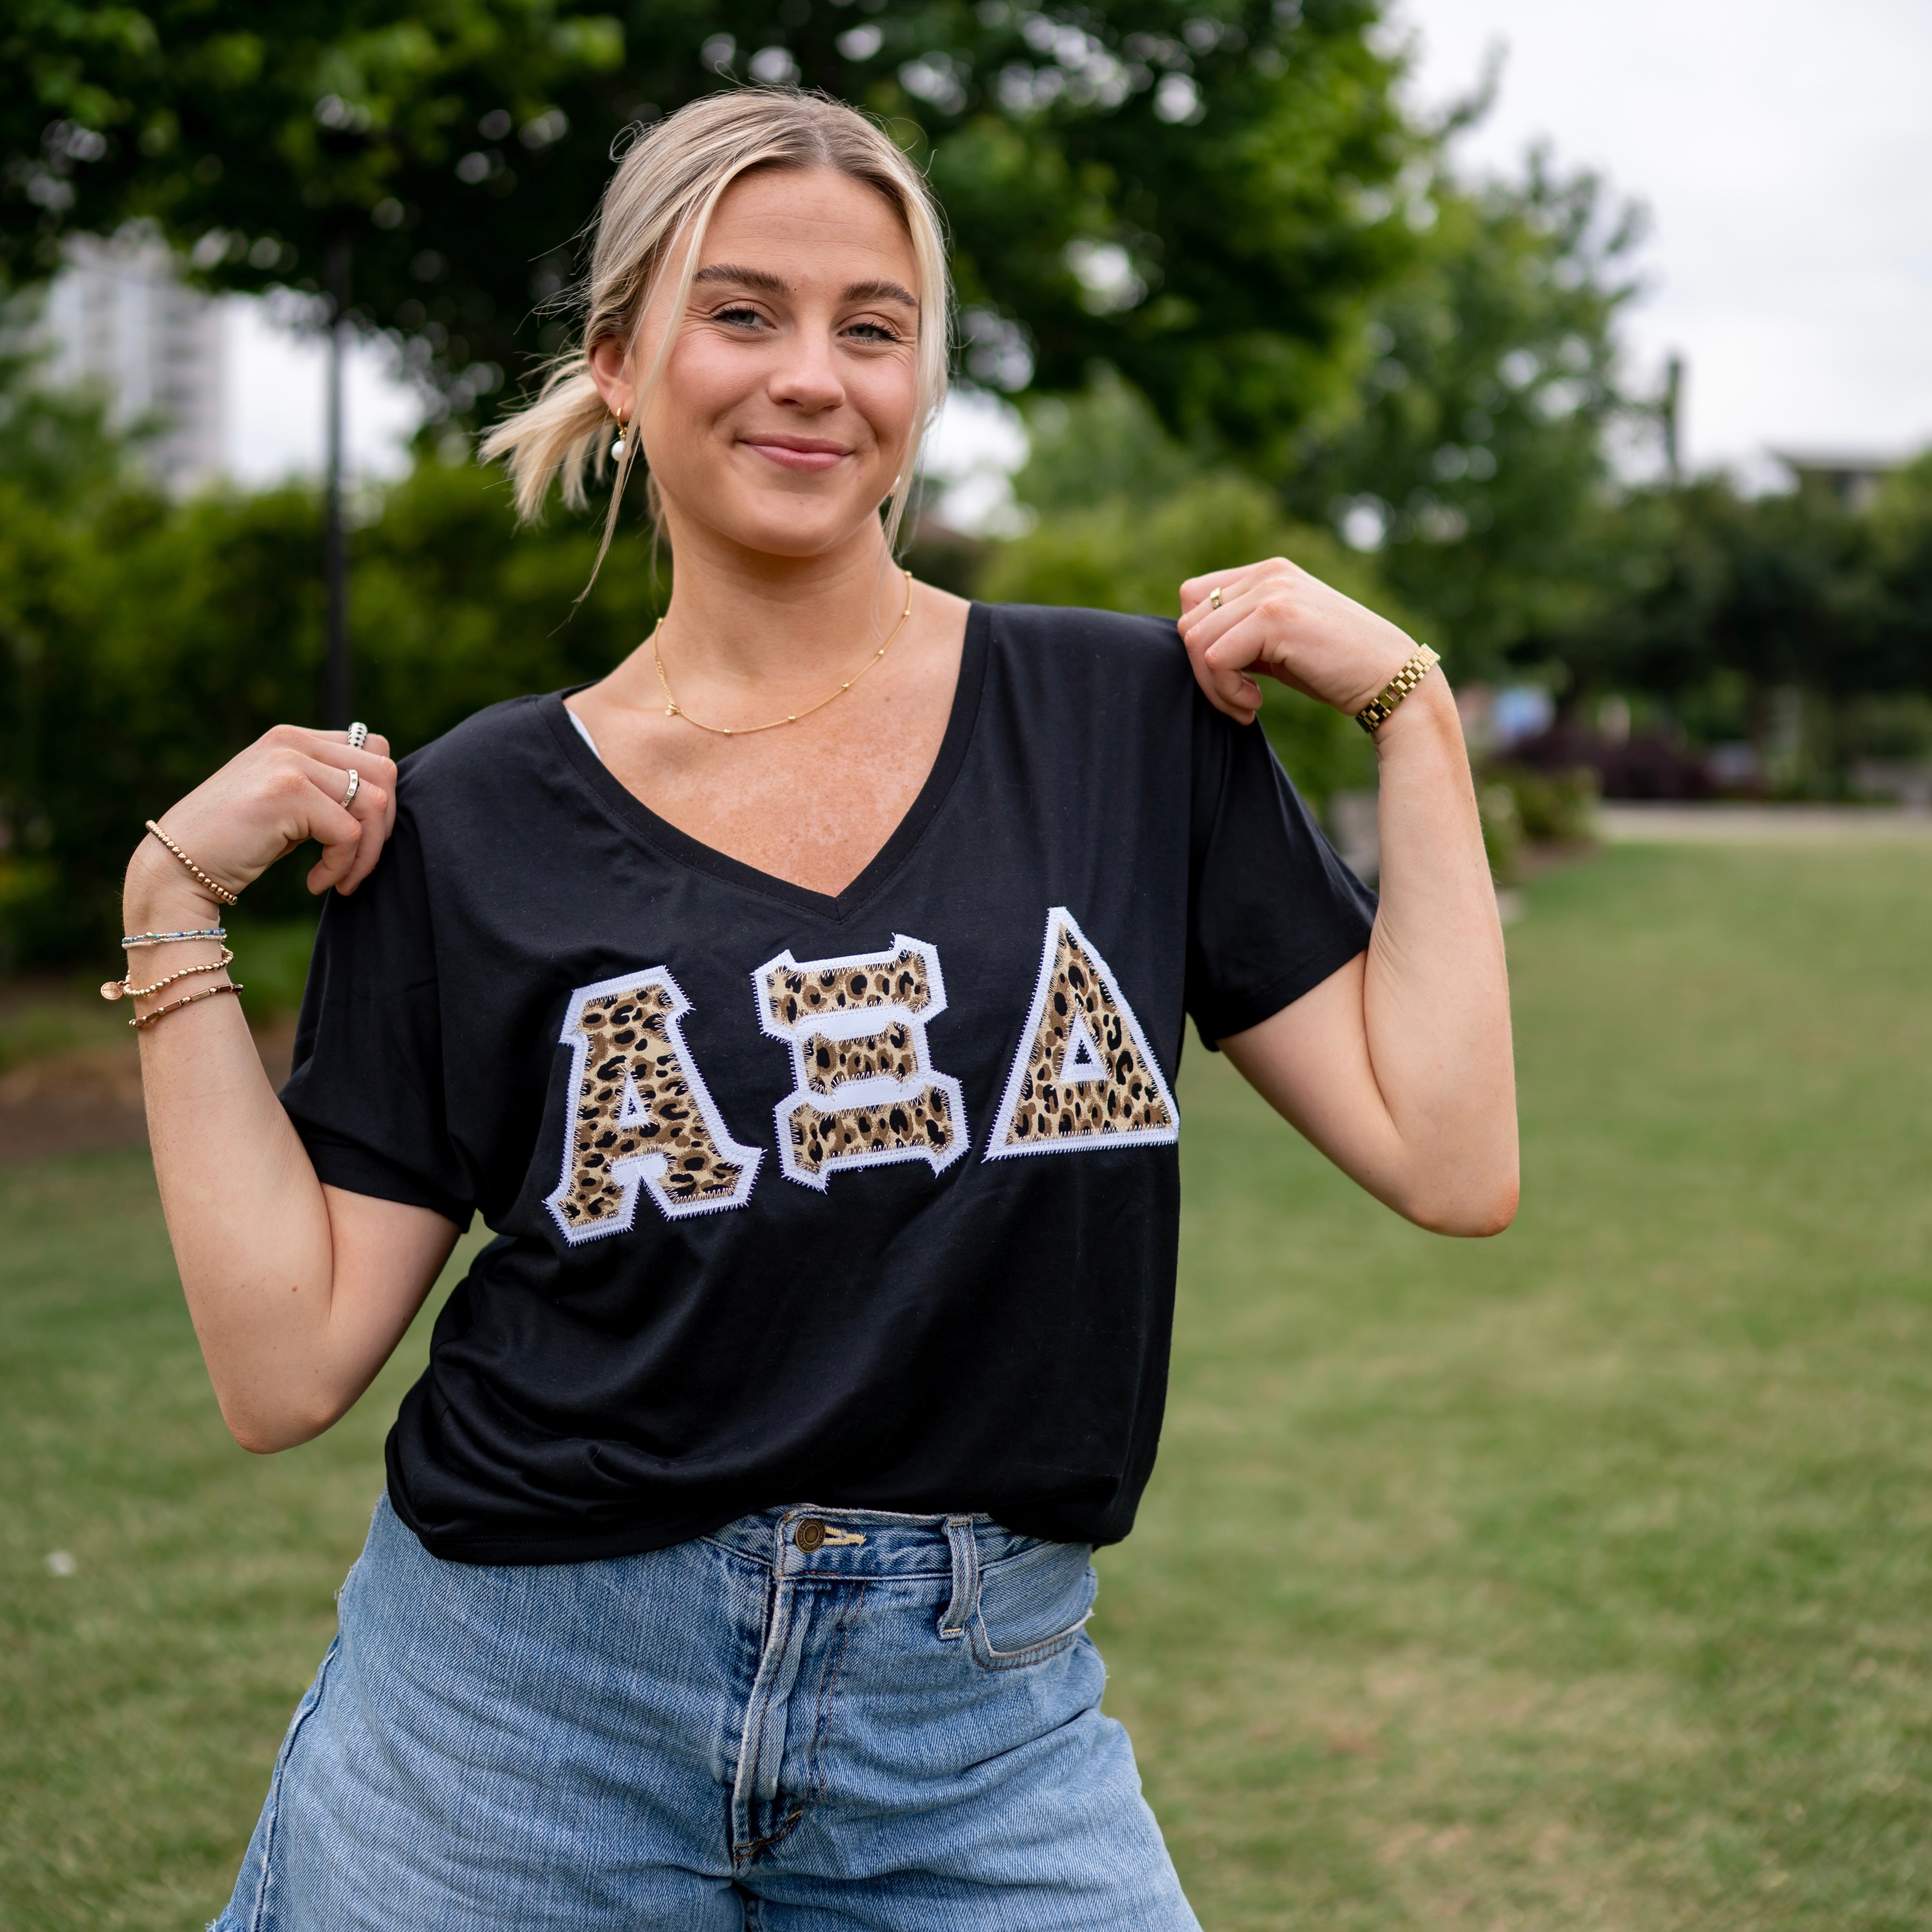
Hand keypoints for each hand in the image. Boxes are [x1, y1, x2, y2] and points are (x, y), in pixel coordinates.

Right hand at [124, 725, 397, 919]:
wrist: (175, 867)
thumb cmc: (234, 844)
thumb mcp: (287, 805)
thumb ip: (326, 790)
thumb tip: (384, 798)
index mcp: (293, 739)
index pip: (373, 751)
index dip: (382, 798)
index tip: (360, 839)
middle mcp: (292, 742)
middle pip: (383, 772)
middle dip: (382, 826)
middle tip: (357, 863)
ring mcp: (289, 763)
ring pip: (374, 803)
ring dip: (365, 853)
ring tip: (340, 880)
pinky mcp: (287, 794)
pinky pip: (349, 833)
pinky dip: (342, 867)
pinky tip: (315, 883)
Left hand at [1177, 557, 1417, 725]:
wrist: (1391, 680)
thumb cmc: (1336, 670)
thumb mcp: (1279, 645)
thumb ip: (1240, 635)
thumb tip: (1192, 647)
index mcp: (1268, 574)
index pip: (1194, 599)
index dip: (1201, 645)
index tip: (1232, 678)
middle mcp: (1267, 574)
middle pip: (1189, 622)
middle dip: (1203, 672)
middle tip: (1238, 701)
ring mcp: (1271, 591)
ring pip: (1195, 641)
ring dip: (1214, 687)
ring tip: (1247, 706)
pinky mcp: (1275, 618)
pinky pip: (1214, 658)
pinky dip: (1226, 692)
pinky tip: (1255, 704)